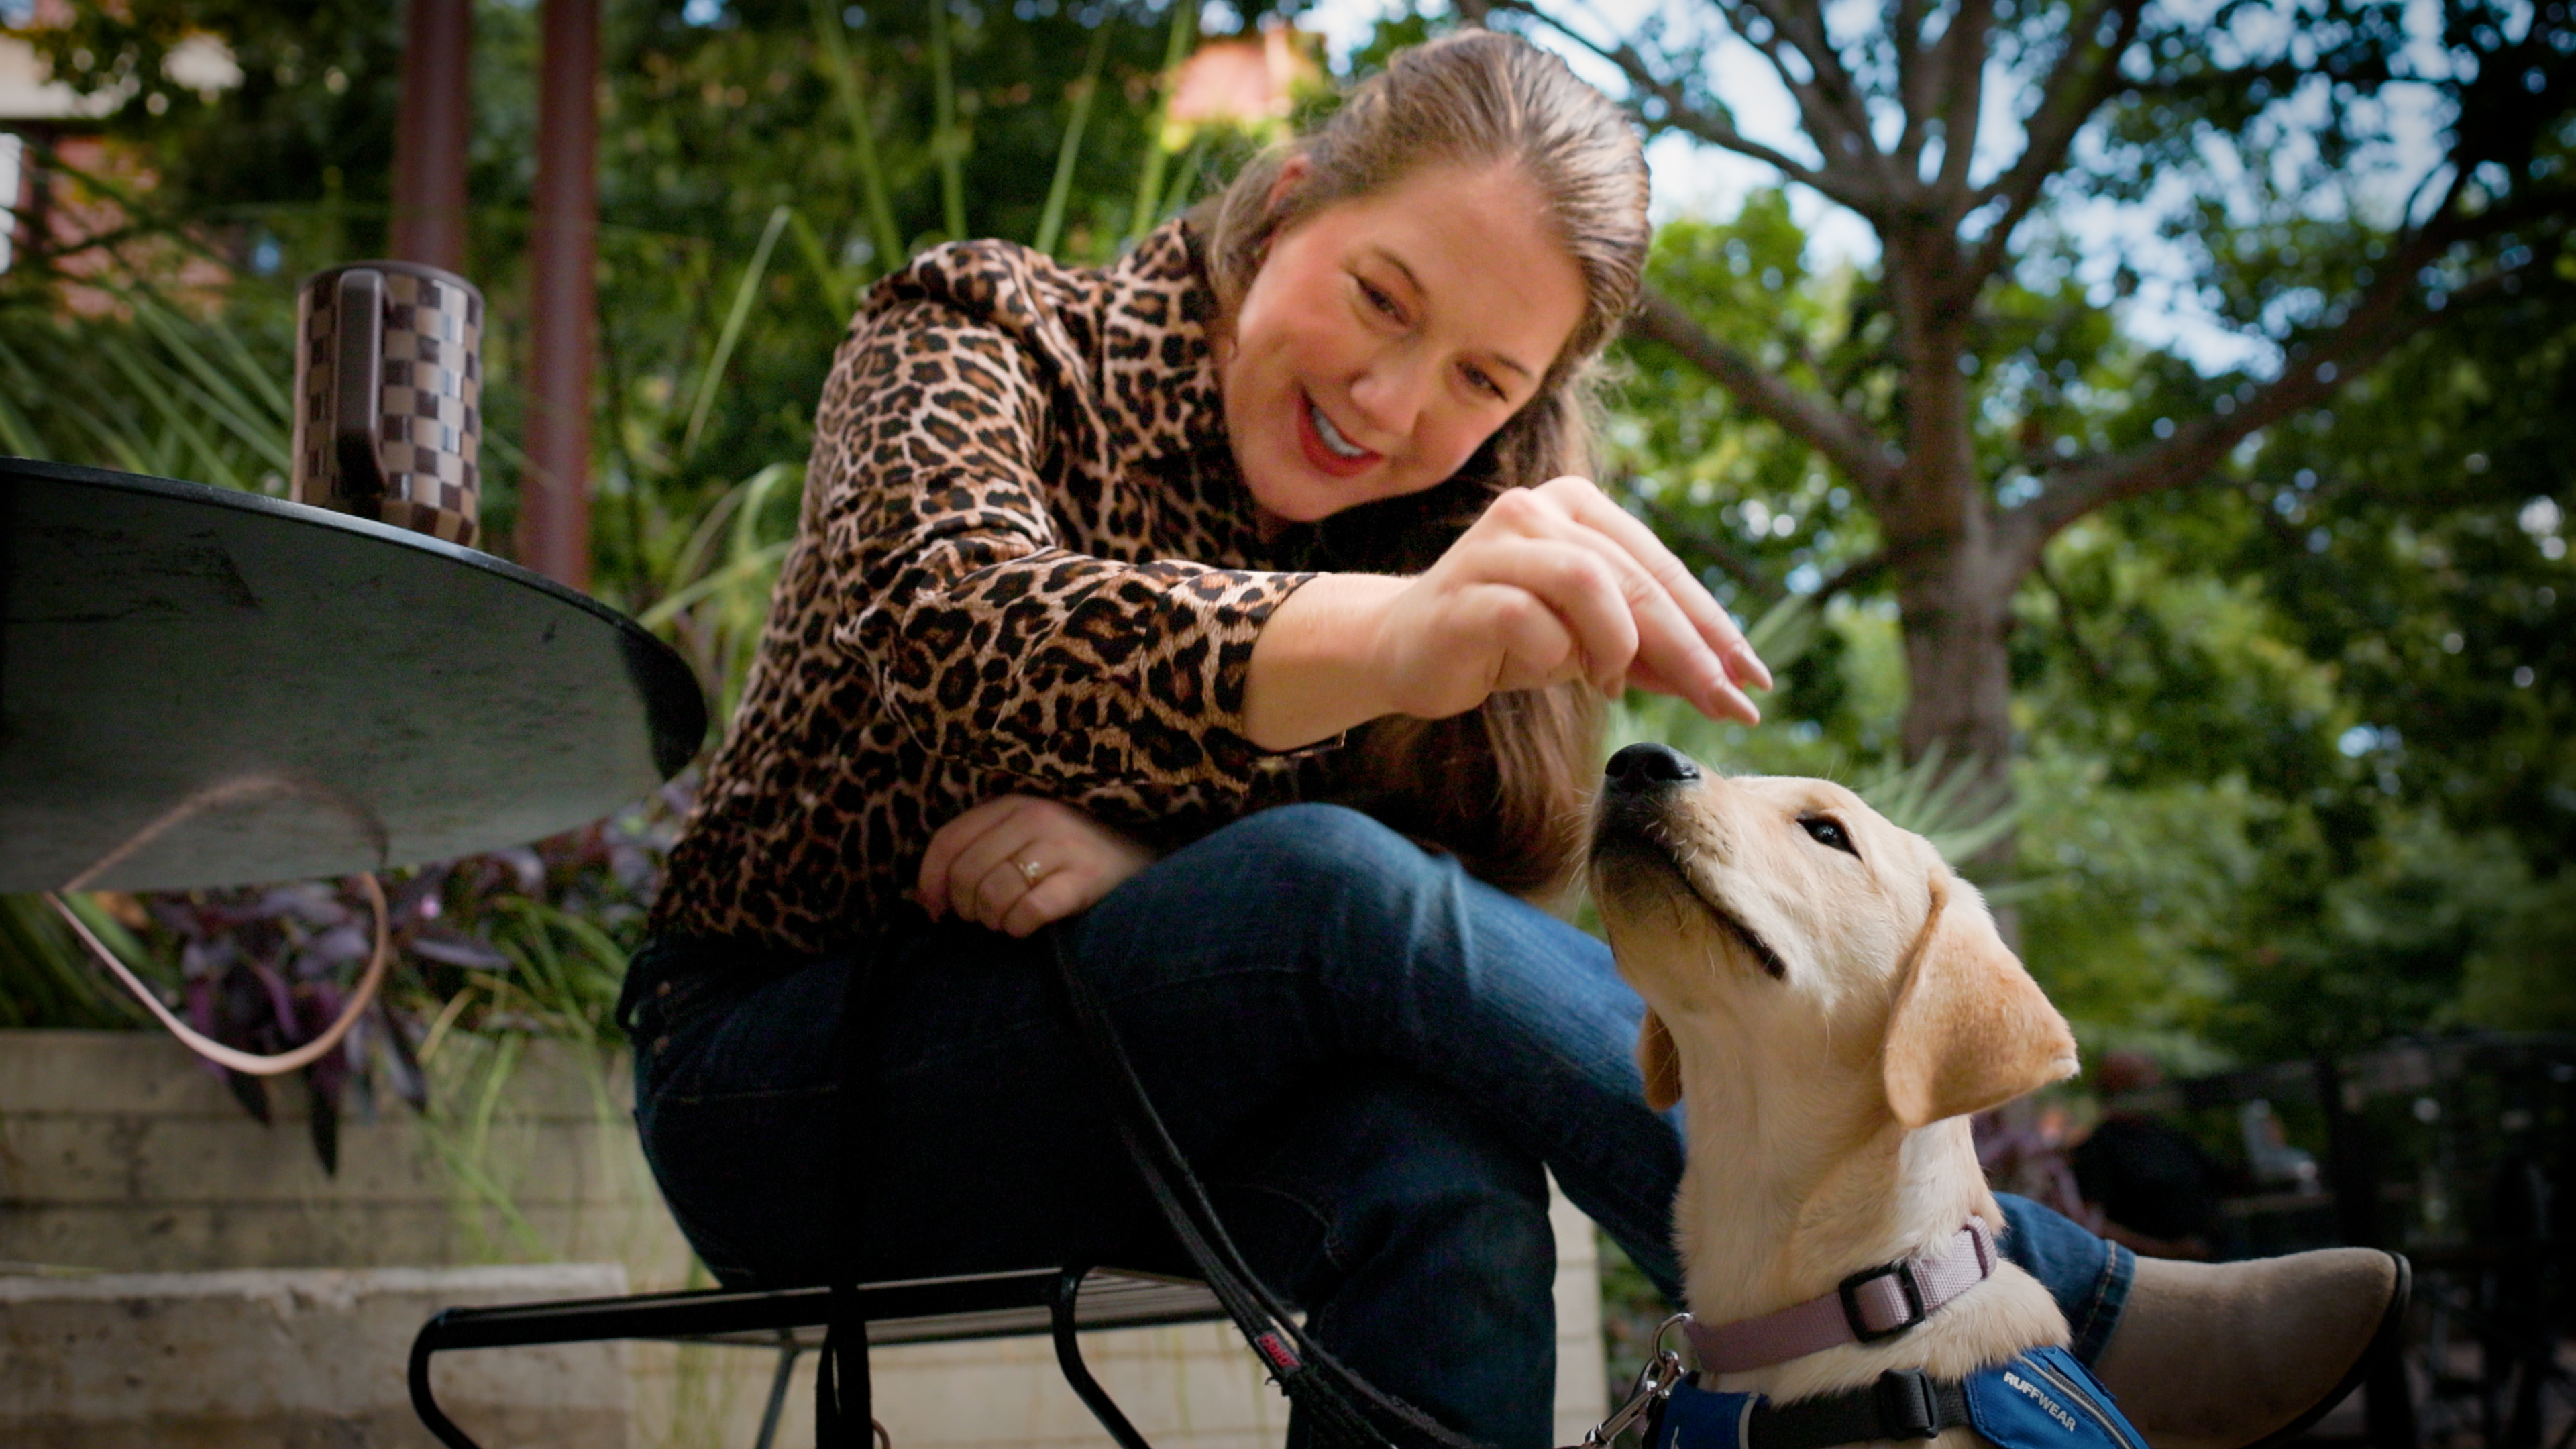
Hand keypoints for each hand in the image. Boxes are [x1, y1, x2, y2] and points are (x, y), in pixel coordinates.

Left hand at [914, 794, 1157, 937]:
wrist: (1142, 852)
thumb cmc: (1072, 849)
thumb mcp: (1024, 834)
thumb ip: (978, 851)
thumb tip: (925, 900)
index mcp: (1012, 802)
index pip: (948, 841)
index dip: (930, 882)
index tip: (934, 910)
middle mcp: (1035, 817)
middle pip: (966, 874)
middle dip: (965, 907)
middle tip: (983, 917)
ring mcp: (1061, 846)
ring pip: (993, 894)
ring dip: (993, 920)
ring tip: (1008, 920)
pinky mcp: (1084, 878)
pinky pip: (1029, 911)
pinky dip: (1019, 926)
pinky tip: (1028, 926)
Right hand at [1373, 476, 1771, 723]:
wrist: (1402, 647)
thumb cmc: (1503, 639)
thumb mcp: (1589, 644)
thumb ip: (1650, 652)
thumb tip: (1728, 687)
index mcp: (1577, 506)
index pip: (1661, 564)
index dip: (1713, 623)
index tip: (1754, 678)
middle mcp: (1539, 508)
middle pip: (1635, 576)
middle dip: (1690, 646)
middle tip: (1724, 701)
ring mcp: (1497, 542)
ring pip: (1591, 583)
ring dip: (1618, 645)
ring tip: (1613, 683)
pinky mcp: (1465, 587)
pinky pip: (1531, 620)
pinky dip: (1559, 654)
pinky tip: (1560, 672)